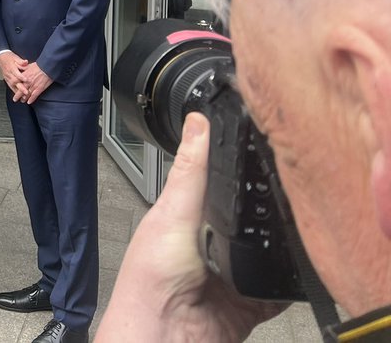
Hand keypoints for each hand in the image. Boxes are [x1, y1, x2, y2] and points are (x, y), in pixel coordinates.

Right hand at [0, 50, 28, 97]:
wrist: (0, 57)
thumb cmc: (8, 57)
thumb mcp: (15, 57)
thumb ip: (20, 61)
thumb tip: (26, 62)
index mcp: (11, 67)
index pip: (17, 73)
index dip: (22, 77)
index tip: (27, 80)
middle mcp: (9, 73)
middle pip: (15, 81)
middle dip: (21, 87)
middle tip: (26, 92)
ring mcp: (7, 77)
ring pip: (12, 85)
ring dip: (18, 91)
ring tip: (23, 96)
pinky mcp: (6, 79)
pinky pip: (10, 86)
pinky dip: (14, 91)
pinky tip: (18, 94)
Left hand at [15, 61, 52, 103]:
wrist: (48, 67)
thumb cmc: (39, 65)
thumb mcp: (28, 65)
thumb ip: (21, 66)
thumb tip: (15, 64)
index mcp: (24, 76)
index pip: (17, 83)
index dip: (14, 87)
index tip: (13, 89)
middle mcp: (28, 82)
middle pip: (21, 90)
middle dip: (17, 96)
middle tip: (15, 99)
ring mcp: (34, 86)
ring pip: (27, 94)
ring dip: (24, 98)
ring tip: (22, 101)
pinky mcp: (40, 88)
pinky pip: (34, 95)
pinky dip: (31, 99)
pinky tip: (29, 102)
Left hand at [97, 113, 283, 341]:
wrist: (164, 335)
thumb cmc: (150, 279)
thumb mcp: (172, 212)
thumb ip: (191, 171)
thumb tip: (196, 121)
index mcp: (186, 216)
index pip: (218, 185)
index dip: (237, 170)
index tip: (264, 151)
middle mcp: (209, 242)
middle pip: (248, 219)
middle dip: (263, 212)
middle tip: (287, 197)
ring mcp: (231, 273)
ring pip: (267, 251)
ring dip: (277, 247)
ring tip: (288, 231)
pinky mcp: (250, 301)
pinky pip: (279, 289)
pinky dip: (288, 282)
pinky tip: (293, 269)